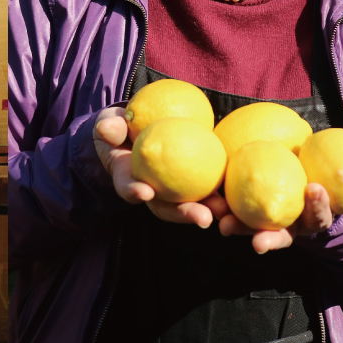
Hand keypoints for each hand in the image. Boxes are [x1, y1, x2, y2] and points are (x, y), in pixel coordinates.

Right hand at [93, 107, 226, 228]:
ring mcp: (170, 189)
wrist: (133, 131)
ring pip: (187, 204)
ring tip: (224, 211)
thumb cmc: (119, 128)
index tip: (145, 192)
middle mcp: (150, 190)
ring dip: (206, 210)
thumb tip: (108, 128)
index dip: (134, 191)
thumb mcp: (110, 124)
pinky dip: (217, 193)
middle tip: (202, 218)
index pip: (129, 187)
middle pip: (165, 207)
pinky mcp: (188, 181)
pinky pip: (204, 187)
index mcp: (127, 178)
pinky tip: (234, 192)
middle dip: (183, 214)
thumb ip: (109, 127)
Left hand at [218, 152, 342, 253]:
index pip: (319, 216)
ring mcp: (267, 221)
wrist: (307, 183)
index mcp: (315, 216)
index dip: (319, 207)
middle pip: (281, 235)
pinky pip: (231, 211)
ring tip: (221, 225)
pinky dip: (218, 209)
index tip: (315, 189)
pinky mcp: (245, 211)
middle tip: (257, 240)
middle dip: (269, 239)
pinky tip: (204, 202)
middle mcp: (291, 225)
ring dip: (237, 228)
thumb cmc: (333, 179)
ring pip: (251, 229)